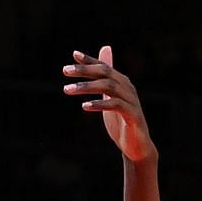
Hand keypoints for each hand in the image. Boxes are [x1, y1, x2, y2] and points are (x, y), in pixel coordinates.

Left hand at [64, 46, 156, 163]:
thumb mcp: (109, 98)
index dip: (90, 60)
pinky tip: (84, 106)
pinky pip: (117, 105)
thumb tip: (101, 58)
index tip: (74, 54)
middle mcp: (128, 88)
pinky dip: (100, 104)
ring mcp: (132, 101)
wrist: (136, 146)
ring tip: (67, 89)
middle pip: (106, 72)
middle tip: (65, 70)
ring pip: (109, 86)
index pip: (104, 66)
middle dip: (85, 70)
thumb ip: (102, 80)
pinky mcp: (134, 115)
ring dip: (86, 86)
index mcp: (122, 83)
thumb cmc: (120, 120)